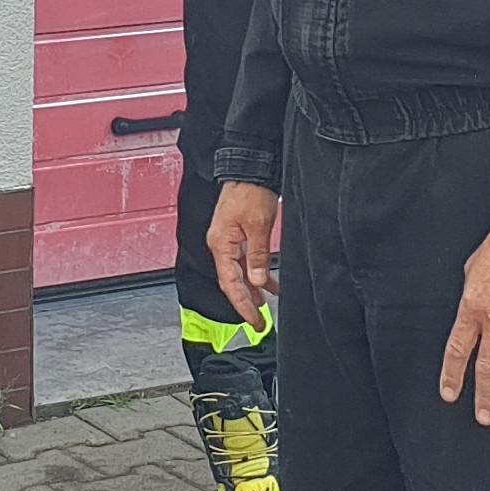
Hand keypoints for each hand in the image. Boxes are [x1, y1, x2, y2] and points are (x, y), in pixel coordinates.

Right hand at [208, 183, 281, 322]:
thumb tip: (256, 281)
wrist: (250, 168)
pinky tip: (268, 283)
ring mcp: (229, 240)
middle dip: (246, 304)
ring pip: (240, 273)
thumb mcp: (258, 225)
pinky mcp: (238, 234)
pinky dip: (256, 274)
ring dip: (252, 291)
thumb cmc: (249, 190)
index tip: (254, 321)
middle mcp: (221, 244)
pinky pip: (246, 261)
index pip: (230, 284)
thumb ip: (257, 255)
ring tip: (264, 308)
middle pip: (232, 282)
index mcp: (221, 244)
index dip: (242, 306)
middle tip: (259, 322)